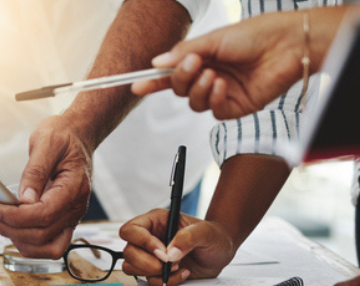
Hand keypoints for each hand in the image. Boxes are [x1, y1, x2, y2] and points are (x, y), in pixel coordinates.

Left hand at [0, 115, 91, 257]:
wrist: (77, 137)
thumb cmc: (63, 138)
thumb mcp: (47, 143)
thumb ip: (35, 172)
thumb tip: (24, 200)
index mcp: (75, 188)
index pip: (44, 214)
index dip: (15, 217)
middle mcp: (77, 208)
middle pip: (43, 234)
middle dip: (12, 229)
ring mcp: (72, 217)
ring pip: (48, 248)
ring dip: (21, 241)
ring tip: (0, 224)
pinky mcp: (64, 221)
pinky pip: (50, 245)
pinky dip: (30, 244)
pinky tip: (13, 230)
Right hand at [119, 209, 236, 285]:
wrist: (220, 252)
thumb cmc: (213, 236)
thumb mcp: (206, 232)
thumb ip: (188, 237)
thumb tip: (170, 254)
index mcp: (156, 221)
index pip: (131, 230)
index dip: (142, 242)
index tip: (162, 252)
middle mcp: (148, 238)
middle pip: (128, 252)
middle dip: (147, 263)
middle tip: (170, 264)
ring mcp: (150, 256)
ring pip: (131, 267)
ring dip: (154, 273)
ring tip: (177, 267)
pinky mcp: (156, 271)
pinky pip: (149, 281)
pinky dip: (166, 281)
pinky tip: (182, 273)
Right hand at [131, 12, 303, 119]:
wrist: (289, 44)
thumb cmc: (256, 34)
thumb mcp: (214, 39)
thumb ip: (184, 52)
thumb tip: (157, 62)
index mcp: (203, 58)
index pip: (172, 73)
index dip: (153, 80)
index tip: (136, 84)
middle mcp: (210, 76)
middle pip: (179, 89)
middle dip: (179, 79)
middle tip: (191, 64)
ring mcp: (222, 93)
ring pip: (193, 103)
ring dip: (197, 89)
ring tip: (213, 74)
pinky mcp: (236, 106)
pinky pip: (213, 110)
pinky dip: (213, 98)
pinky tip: (222, 85)